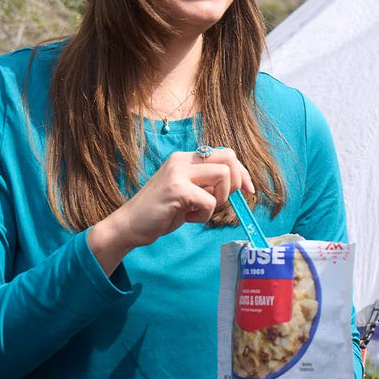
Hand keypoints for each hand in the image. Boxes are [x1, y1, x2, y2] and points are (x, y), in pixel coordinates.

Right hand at [100, 148, 253, 247]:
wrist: (130, 225)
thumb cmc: (160, 212)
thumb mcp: (186, 191)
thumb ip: (205, 184)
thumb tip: (238, 185)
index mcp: (184, 158)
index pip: (225, 154)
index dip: (242, 172)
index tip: (248, 190)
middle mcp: (181, 160)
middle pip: (229, 157)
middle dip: (237, 181)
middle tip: (223, 200)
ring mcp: (178, 173)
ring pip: (224, 176)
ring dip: (220, 199)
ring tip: (200, 209)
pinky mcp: (177, 190)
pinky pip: (210, 201)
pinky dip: (204, 215)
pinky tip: (187, 217)